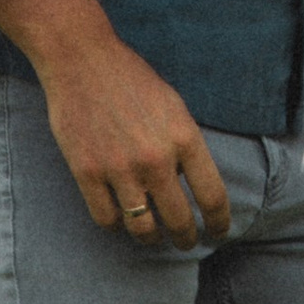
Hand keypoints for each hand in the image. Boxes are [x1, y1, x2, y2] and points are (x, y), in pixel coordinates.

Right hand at [35, 30, 231, 247]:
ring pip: (142, 229)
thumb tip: (190, 182)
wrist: (84, 61)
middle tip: (187, 242)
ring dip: (152, 238)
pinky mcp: (87, 174)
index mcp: (184, 137)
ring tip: (155, 236)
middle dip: (186, 238)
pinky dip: (117, 225)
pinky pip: (107, 220)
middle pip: (179, 220)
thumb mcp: (173, 106)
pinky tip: (122, 219)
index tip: (219, 232)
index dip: (219, 221)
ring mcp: (120, 169)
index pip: (212, 195)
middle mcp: (156, 158)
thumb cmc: (132, 79)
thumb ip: (184, 144)